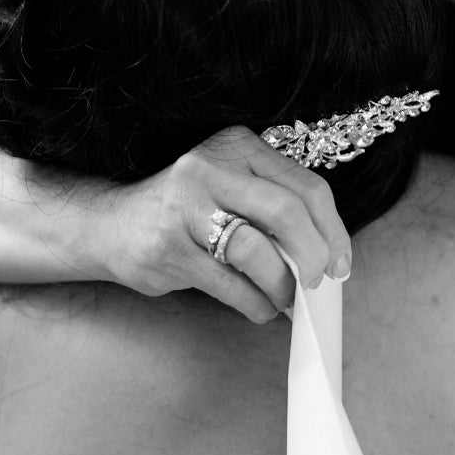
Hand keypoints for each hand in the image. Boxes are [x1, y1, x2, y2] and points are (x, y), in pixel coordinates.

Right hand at [100, 127, 352, 322]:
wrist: (112, 225)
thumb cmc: (186, 210)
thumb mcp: (230, 186)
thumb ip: (273, 205)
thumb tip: (328, 253)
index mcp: (236, 147)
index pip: (304, 186)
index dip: (334, 230)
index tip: (342, 263)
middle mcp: (209, 169)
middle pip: (286, 212)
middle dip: (314, 256)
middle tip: (319, 283)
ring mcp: (185, 209)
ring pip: (257, 252)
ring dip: (282, 286)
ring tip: (285, 299)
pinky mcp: (169, 249)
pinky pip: (230, 285)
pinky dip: (255, 303)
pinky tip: (260, 307)